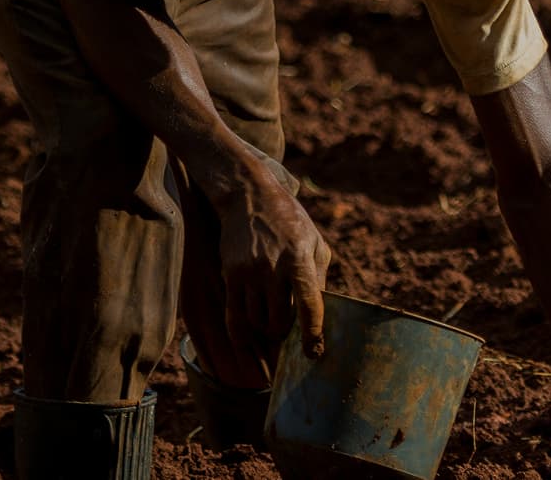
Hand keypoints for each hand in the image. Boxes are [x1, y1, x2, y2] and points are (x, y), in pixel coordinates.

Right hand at [212, 163, 330, 376]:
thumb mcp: (315, 242)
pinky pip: (234, 316)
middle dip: (286, 332)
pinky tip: (249, 338)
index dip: (312, 333)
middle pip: (279, 320)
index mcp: (299, 259)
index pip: (309, 304)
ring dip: (265, 329)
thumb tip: (319, 313)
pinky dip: (242, 332)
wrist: (249, 197)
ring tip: (272, 322)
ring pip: (256, 321)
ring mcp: (248, 273)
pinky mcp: (230, 275)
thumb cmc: (289, 221)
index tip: (314, 353)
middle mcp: (272, 268)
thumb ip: (318, 277)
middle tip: (289, 332)